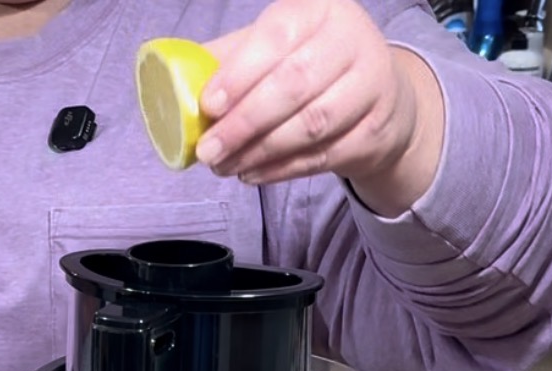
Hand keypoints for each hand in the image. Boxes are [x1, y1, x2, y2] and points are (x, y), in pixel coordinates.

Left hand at [196, 0, 444, 215]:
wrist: (376, 97)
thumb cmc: (309, 66)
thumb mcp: (272, 50)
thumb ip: (228, 62)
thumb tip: (175, 87)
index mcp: (318, 10)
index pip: (277, 37)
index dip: (240, 74)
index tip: (208, 106)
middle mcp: (351, 40)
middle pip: (294, 85)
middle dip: (243, 124)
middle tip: (209, 151)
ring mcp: (370, 86)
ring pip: (309, 126)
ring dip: (259, 153)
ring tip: (225, 166)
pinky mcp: (374, 131)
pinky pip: (322, 157)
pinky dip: (281, 170)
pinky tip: (252, 174)